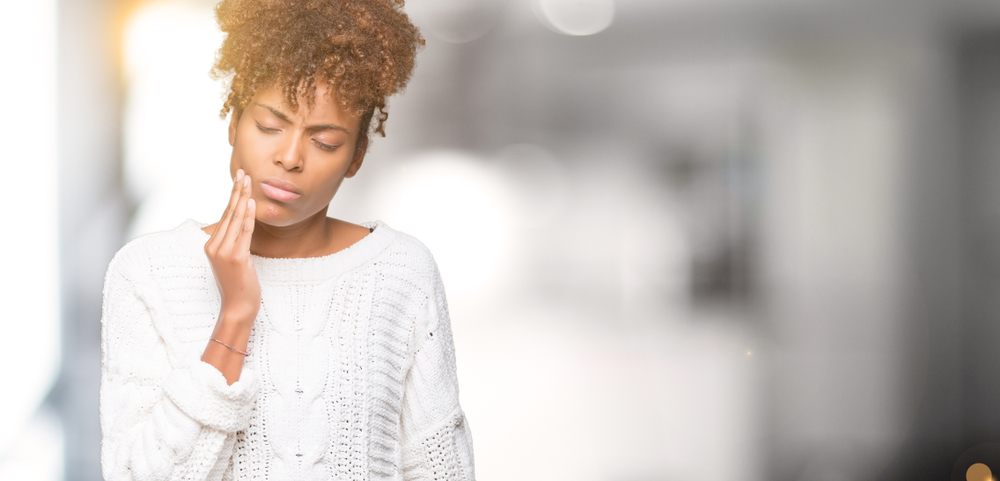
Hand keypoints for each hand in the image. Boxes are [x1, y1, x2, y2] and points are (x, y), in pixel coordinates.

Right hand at [204, 169, 259, 323]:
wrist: (238, 307)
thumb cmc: (240, 284)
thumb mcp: (235, 259)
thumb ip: (235, 242)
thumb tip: (242, 224)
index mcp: (212, 245)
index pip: (225, 216)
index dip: (232, 196)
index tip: (239, 180)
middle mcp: (214, 246)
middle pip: (228, 213)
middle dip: (237, 191)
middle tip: (243, 172)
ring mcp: (224, 251)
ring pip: (235, 219)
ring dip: (242, 197)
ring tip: (248, 180)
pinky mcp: (236, 257)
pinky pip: (243, 232)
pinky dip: (248, 216)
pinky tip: (251, 202)